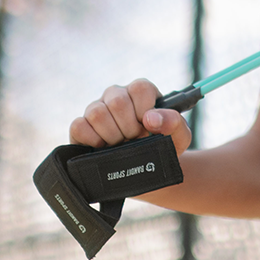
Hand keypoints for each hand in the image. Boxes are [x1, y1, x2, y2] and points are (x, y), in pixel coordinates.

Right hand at [70, 78, 192, 155]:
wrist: (146, 171)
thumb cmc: (164, 146)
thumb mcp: (179, 136)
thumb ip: (174, 122)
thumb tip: (151, 118)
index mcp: (142, 92)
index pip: (140, 88)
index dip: (145, 111)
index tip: (149, 128)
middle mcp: (118, 95)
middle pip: (117, 101)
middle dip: (129, 127)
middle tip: (135, 139)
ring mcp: (97, 109)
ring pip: (97, 113)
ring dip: (113, 135)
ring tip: (121, 144)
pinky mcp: (81, 126)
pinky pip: (79, 126)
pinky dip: (93, 140)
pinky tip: (104, 147)